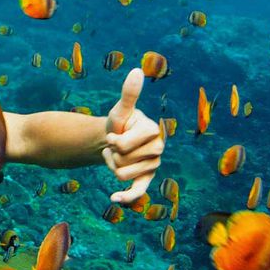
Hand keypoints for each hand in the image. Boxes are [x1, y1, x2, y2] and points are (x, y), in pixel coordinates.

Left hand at [102, 68, 163, 202]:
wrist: (116, 138)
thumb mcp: (121, 109)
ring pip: (121, 175)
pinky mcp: (146, 180)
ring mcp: (153, 166)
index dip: (113, 142)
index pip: (124, 145)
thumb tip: (137, 70)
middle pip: (122, 162)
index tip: (115, 134)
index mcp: (154, 131)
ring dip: (111, 166)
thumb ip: (129, 93)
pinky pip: (137, 192)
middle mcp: (158, 149)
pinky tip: (113, 198)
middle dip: (112, 154)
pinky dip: (126, 197)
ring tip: (117, 156)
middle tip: (116, 146)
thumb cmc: (120, 123)